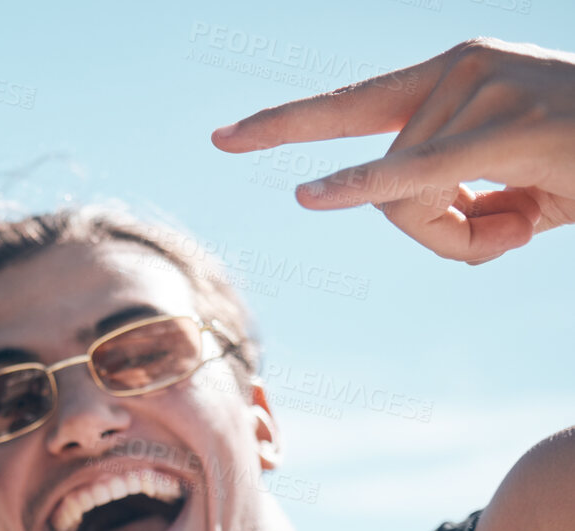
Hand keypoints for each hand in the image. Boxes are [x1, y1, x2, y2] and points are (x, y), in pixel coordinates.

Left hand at [213, 39, 574, 262]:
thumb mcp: (510, 189)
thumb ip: (448, 203)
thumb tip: (407, 214)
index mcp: (451, 77)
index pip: (350, 102)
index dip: (284, 123)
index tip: (224, 137)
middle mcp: (457, 69)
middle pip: (374, 168)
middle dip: (369, 190)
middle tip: (396, 199)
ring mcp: (481, 88)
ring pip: (409, 202)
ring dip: (463, 235)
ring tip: (531, 215)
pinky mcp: (507, 126)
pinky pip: (416, 175)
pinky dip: (366, 193)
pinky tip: (312, 198)